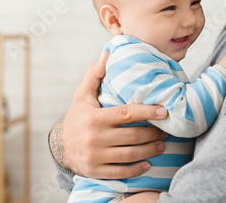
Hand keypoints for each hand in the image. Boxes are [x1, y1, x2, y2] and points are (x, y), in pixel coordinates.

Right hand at [49, 52, 168, 178]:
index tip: (163, 111)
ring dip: (150, 150)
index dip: (147, 112)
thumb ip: (95, 75)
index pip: (126, 114)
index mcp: (94, 118)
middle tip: (166, 129)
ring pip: (130, 155)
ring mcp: (95, 156)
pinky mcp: (96, 171)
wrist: (59, 146)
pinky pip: (121, 172)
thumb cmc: (77, 117)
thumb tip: (107, 53)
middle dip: (153, 133)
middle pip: (132, 136)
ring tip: (162, 144)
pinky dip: (136, 169)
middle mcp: (94, 138)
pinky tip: (148, 164)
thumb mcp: (82, 95)